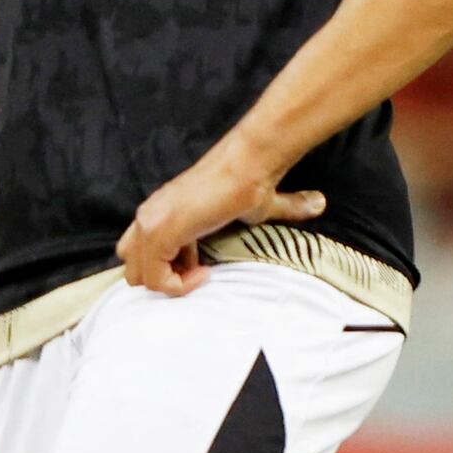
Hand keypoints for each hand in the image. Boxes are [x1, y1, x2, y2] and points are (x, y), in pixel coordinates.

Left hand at [117, 140, 320, 295]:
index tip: (201, 263)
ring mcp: (150, 222)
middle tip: (200, 269)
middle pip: (133, 268)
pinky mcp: (160, 232)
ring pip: (140, 277)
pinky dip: (178, 286)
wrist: (249, 166)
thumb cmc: (253, 182)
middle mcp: (148, 215)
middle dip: (165, 278)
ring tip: (204, 270)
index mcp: (160, 211)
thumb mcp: (259, 206)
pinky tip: (205, 272)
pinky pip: (155, 278)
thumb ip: (283, 208)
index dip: (168, 266)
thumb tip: (320, 204)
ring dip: (173, 284)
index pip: (139, 253)